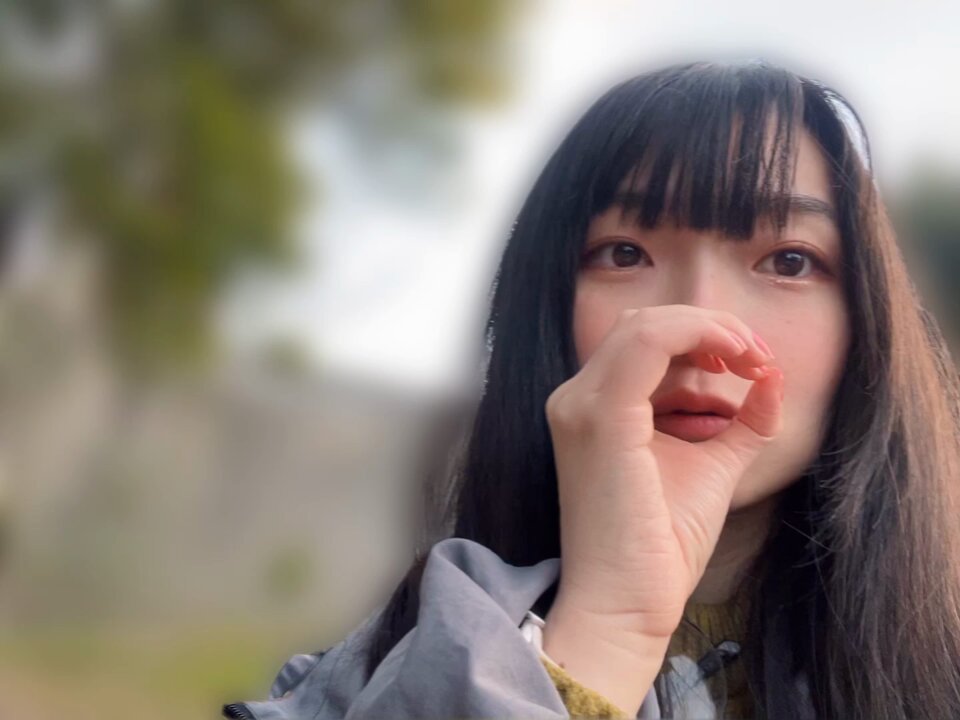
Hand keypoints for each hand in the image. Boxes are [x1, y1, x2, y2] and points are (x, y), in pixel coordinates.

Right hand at [544, 304, 782, 640]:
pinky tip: (739, 360)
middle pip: (644, 323)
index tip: (754, 362)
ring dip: (707, 328)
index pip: (645, 342)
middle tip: (757, 355)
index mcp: (595, 408)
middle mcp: (577, 398)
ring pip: (645, 323)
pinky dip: (699, 337)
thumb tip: (773, 379)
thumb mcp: (712, 467)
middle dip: (708, 327)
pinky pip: (648, 343)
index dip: (703, 336)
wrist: (626, 605)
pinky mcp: (601, 417)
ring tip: (752, 358)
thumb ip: (741, 423)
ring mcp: (582, 405)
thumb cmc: (660, 546)